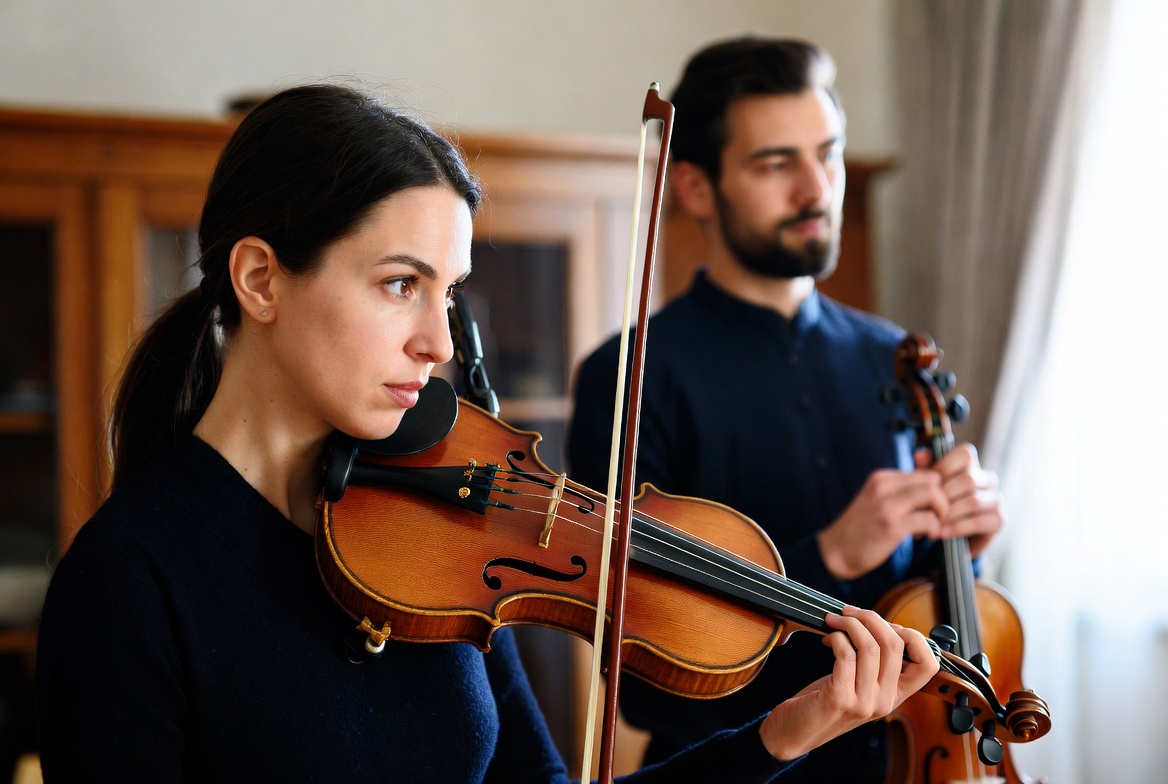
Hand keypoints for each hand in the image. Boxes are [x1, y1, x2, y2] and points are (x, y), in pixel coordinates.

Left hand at [757, 607, 938, 761]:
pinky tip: (827, 638)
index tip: (887, 625)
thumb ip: (873, 663)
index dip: (914, 637)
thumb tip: (878, 623)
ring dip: (849, 623)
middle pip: (895, 645)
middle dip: (870, 617)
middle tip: (849, 612)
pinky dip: (837, 638)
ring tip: (834, 620)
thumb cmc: (823, 702)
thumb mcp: (858, 685)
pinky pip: (846, 655)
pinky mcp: (840, 698)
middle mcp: (885, 702)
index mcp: (895, 697)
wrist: (793, 734)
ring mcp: (864, 703)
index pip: (928, 665)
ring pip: (870, 646)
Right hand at [816, 468, 947, 579]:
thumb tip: (933, 490)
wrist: (836, 551)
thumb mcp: (877, 501)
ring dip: (942, 512)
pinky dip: (935, 529)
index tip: (936, 506)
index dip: (938, 489)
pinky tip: (926, 537)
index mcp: (882, 478)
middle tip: (939, 517)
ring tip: (933, 526)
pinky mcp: (891, 525)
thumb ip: (900, 492)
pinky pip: (928, 519)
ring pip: (933, 494)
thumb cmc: (862, 529)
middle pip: (933, 479)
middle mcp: (884, 486)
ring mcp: (887, 505)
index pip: (925, 471)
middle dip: (944, 499)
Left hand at [929, 443, 1003, 556]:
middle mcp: (987, 479)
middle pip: (968, 479)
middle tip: (928, 506)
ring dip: (950, 513)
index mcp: (972, 466)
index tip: (930, 480)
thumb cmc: (938, 505)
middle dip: (945, 494)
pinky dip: (958, 528)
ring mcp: (995, 499)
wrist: (950, 537)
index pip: (966, 454)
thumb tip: (919, 455)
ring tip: (933, 522)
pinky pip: (979, 522)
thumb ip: (925, 470)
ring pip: (973, 501)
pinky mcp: (999, 520)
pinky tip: (943, 533)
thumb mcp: (929, 487)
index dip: (947, 464)